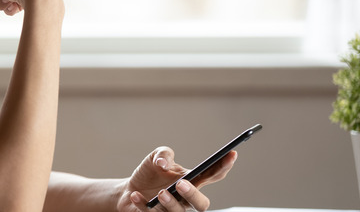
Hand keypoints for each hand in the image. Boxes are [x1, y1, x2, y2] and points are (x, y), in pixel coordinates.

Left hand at [120, 147, 236, 211]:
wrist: (129, 190)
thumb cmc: (149, 174)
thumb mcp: (155, 157)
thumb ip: (163, 154)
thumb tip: (163, 164)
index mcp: (192, 181)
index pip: (212, 175)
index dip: (223, 166)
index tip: (231, 154)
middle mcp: (186, 199)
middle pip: (201, 204)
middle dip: (193, 195)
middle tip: (180, 184)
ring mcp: (173, 210)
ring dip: (171, 204)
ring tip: (160, 193)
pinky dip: (144, 205)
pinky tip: (136, 196)